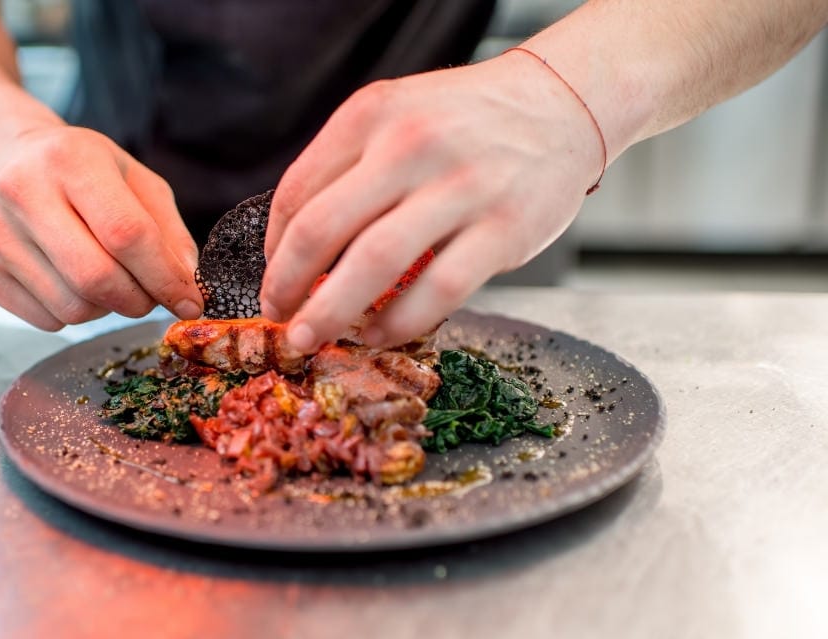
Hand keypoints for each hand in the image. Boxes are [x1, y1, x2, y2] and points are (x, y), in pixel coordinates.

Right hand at [0, 125, 203, 329]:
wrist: (2, 161)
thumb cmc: (79, 171)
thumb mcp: (134, 180)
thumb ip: (168, 232)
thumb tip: (187, 287)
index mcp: (70, 159)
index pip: (126, 234)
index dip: (165, 277)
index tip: (190, 301)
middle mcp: (22, 192)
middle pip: (96, 278)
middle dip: (137, 300)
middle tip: (150, 297)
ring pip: (71, 308)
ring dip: (104, 308)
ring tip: (105, 279)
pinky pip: (45, 320)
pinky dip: (71, 313)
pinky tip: (68, 280)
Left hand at [260, 51, 603, 350]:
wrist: (562, 104)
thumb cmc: (465, 122)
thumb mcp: (395, 115)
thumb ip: (346, 167)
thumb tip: (291, 247)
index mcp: (371, 115)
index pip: (298, 191)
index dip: (273, 247)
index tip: (273, 278)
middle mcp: (410, 145)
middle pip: (322, 230)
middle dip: (287, 285)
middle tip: (279, 318)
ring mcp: (460, 187)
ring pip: (374, 263)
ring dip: (330, 312)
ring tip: (311, 337)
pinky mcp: (504, 229)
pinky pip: (438, 291)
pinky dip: (398, 323)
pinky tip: (379, 334)